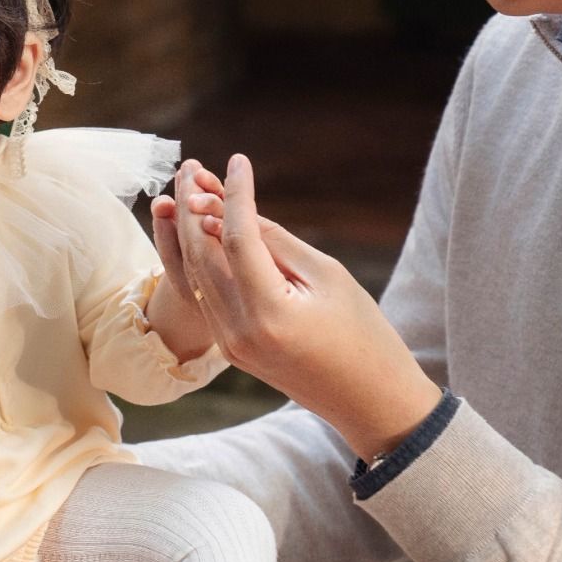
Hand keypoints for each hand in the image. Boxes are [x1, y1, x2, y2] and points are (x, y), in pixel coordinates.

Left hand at [167, 153, 444, 455]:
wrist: (369, 401)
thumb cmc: (365, 334)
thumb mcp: (329, 278)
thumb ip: (279, 243)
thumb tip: (241, 210)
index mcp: (268, 312)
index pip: (237, 239)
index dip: (235, 195)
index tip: (237, 160)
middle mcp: (238, 330)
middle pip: (203, 256)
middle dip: (196, 208)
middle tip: (193, 168)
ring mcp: (229, 343)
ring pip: (197, 276)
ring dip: (191, 232)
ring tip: (192, 190)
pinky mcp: (230, 349)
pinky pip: (206, 296)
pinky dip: (203, 261)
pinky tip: (203, 231)